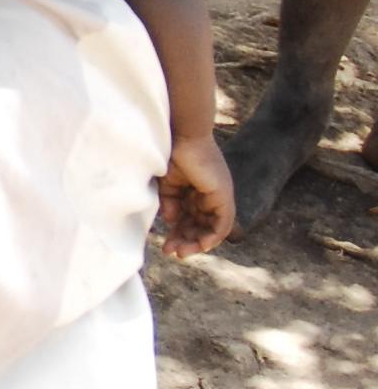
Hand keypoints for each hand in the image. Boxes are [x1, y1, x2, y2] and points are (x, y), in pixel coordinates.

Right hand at [155, 131, 234, 254]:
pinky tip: (199, 246)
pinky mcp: (224, 196)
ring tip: (180, 252)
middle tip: (170, 252)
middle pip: (200, 226)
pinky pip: (223, 224)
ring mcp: (219, 196)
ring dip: (197, 243)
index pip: (191, 218)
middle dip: (185, 241)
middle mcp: (211, 195)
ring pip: (212, 229)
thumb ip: (170, 203)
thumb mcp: (167, 184)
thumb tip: (171, 220)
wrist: (181, 136)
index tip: (165, 244)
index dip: (179, 233)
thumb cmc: (171, 153)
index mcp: (197, 190)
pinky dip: (213, 237)